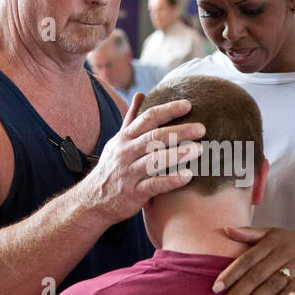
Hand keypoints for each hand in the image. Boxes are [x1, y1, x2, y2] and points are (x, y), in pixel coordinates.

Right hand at [77, 93, 204, 223]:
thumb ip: (131, 119)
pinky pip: (153, 185)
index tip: (188, 105)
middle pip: (154, 137)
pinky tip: (188, 176)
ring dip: (177, 154)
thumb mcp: (118, 141)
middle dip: (179, 131)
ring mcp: (129, 173)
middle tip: (201, 128)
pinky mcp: (133, 193)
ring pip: (154, 160)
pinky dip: (170, 180)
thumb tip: (141, 94)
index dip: (168, 110)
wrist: (92, 200)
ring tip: (199, 149)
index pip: (147, 118)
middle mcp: (126, 153)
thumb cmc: (112, 168)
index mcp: (125, 138)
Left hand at [213, 225, 294, 294]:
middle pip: (257, 275)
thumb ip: (248, 233)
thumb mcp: (271, 232)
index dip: (231, 274)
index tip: (216, 288)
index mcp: (270, 242)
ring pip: (272, 285)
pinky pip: (291, 290)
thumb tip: (225, 229)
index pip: (247, 260)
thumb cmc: (290, 239)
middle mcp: (282, 254)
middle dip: (238, 292)